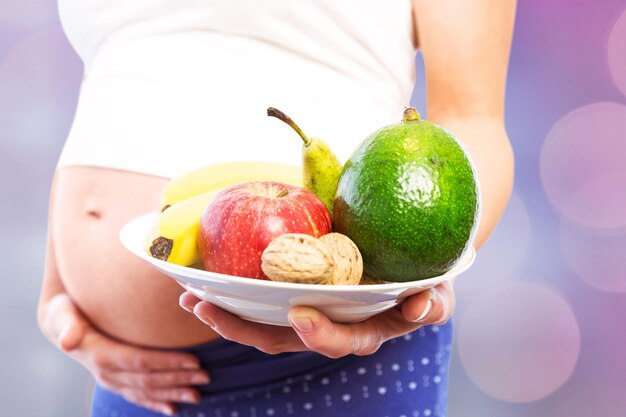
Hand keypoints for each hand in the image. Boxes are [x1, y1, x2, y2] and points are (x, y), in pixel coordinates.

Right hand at [39, 294, 209, 415]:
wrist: (59, 322)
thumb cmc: (66, 310)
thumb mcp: (62, 312)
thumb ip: (67, 324)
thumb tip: (66, 341)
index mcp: (100, 355)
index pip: (140, 361)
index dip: (168, 363)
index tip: (194, 361)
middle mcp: (106, 373)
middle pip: (149, 379)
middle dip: (179, 379)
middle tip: (206, 376)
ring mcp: (111, 381)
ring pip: (147, 390)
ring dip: (173, 393)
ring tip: (197, 395)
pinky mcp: (115, 382)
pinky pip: (138, 396)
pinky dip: (156, 403)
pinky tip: (173, 409)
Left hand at [179, 281, 454, 358]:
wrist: (408, 253)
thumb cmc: (425, 274)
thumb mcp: (439, 287)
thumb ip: (435, 300)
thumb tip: (422, 307)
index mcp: (363, 330)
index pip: (339, 341)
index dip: (320, 334)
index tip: (301, 314)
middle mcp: (329, 326)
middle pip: (282, 339)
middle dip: (243, 329)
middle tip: (208, 307)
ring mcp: (307, 311)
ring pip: (261, 323)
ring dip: (226, 314)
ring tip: (191, 297)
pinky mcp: (293, 291)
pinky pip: (258, 297)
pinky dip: (232, 292)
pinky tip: (204, 278)